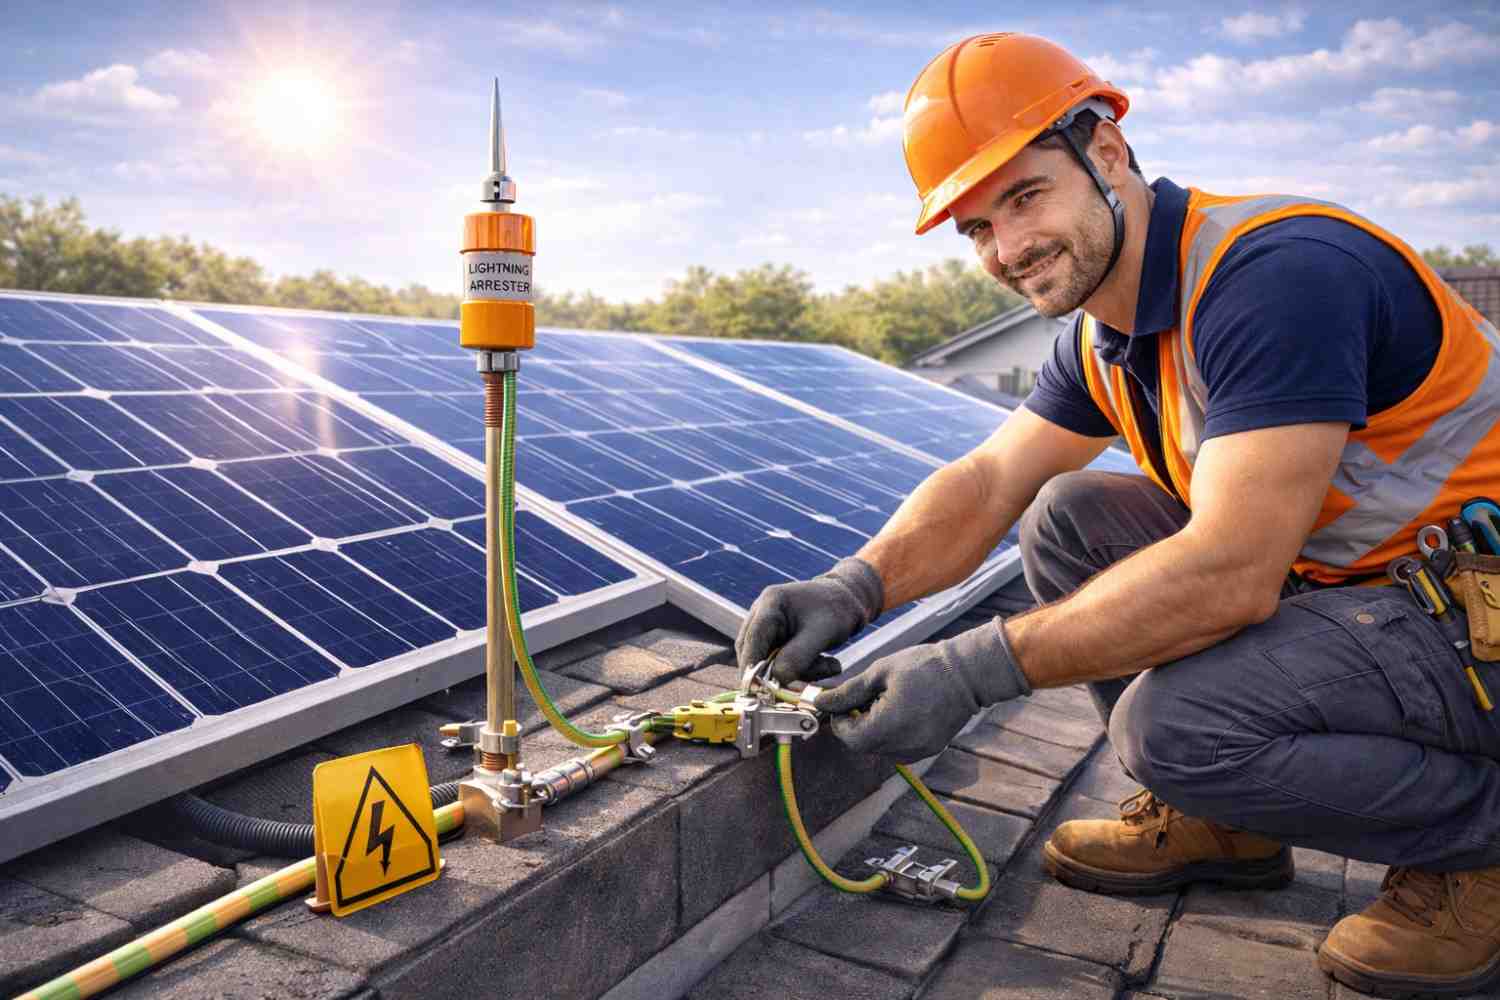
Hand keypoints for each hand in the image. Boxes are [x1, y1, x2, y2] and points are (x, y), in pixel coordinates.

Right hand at [737, 557, 883, 683]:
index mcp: (771, 603)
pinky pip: (779, 662)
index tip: (759, 689)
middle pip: (755, 652)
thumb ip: (797, 656)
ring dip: (797, 671)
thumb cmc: (836, 610)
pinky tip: (825, 664)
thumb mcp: (821, 633)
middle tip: (809, 676)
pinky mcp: (776, 639)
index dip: (752, 665)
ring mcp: (768, 627)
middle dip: (779, 671)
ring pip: (768, 661)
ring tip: (827, 666)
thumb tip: (776, 679)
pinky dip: (801, 669)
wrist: (848, 601)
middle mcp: (762, 613)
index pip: (753, 638)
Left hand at [816, 617, 1030, 762]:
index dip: (839, 722)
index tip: (841, 704)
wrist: (967, 673)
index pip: (849, 738)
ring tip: (885, 701)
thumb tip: (821, 702)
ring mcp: (918, 751)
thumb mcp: (880, 673)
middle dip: (856, 724)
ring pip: (879, 748)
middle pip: (863, 745)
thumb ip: (848, 692)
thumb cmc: (923, 666)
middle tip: (864, 698)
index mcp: (889, 726)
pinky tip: (900, 711)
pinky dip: (891, 734)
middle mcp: (904, 746)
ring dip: (873, 729)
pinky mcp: (929, 750)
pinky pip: (898, 748)